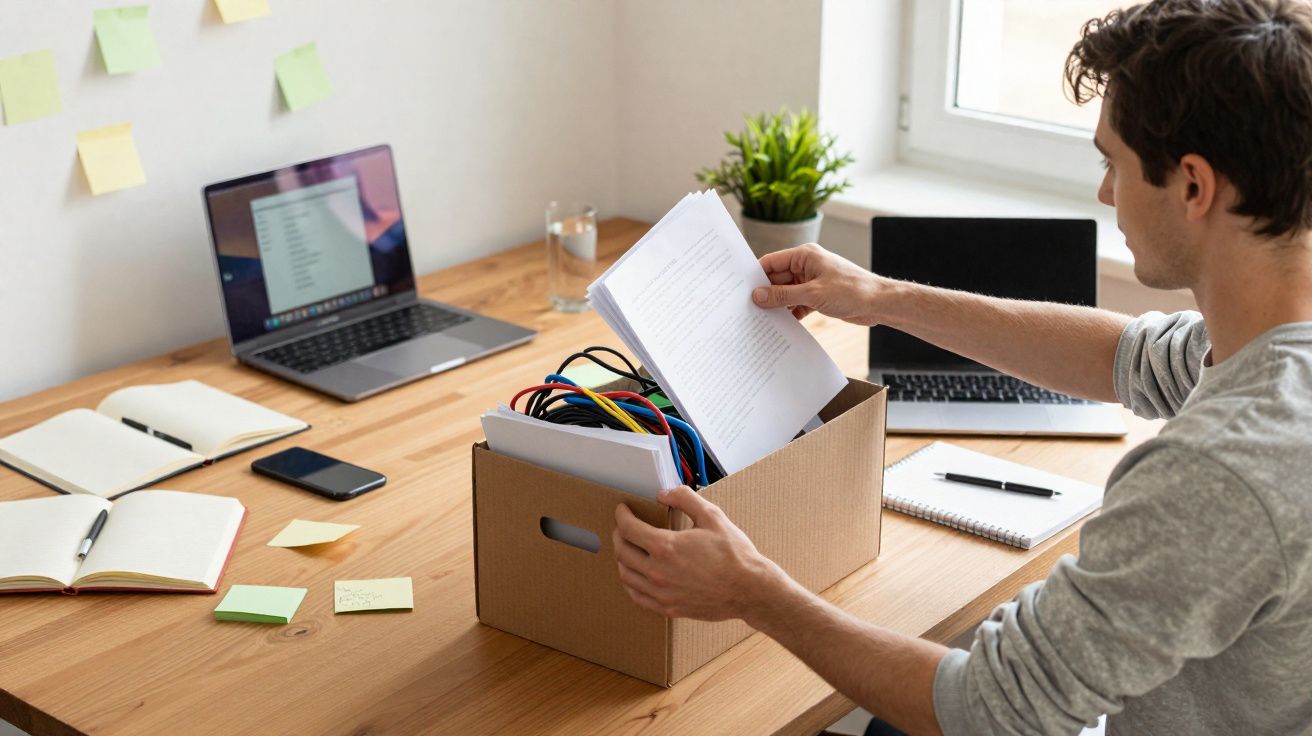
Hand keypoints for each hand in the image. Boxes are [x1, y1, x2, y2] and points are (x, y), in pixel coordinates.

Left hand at [613, 486, 786, 622]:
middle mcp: (658, 572)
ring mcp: (661, 593)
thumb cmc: (733, 554)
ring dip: (622, 558)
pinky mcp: (668, 608)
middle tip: (624, 526)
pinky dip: (630, 582)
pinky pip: (636, 595)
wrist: (749, 590)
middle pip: (622, 551)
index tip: (623, 510)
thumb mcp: (712, 516)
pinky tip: (634, 574)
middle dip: (619, 534)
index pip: (629, 528)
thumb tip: (663, 493)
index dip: (622, 515)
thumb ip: (685, 499)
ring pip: (625, 575)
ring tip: (627, 548)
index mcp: (666, 547)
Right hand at [753, 243, 883, 324]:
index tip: (741, 290)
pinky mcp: (818, 297)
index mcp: (805, 255)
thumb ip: (783, 296)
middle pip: (777, 279)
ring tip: (761, 320)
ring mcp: (812, 282)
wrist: (879, 303)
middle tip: (749, 309)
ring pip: (786, 293)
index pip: (772, 262)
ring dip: (777, 306)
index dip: (756, 275)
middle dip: (766, 294)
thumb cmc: (851, 291)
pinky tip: (780, 326)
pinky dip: (790, 313)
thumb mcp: (812, 294)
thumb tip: (757, 295)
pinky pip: (797, 304)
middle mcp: (807, 266)